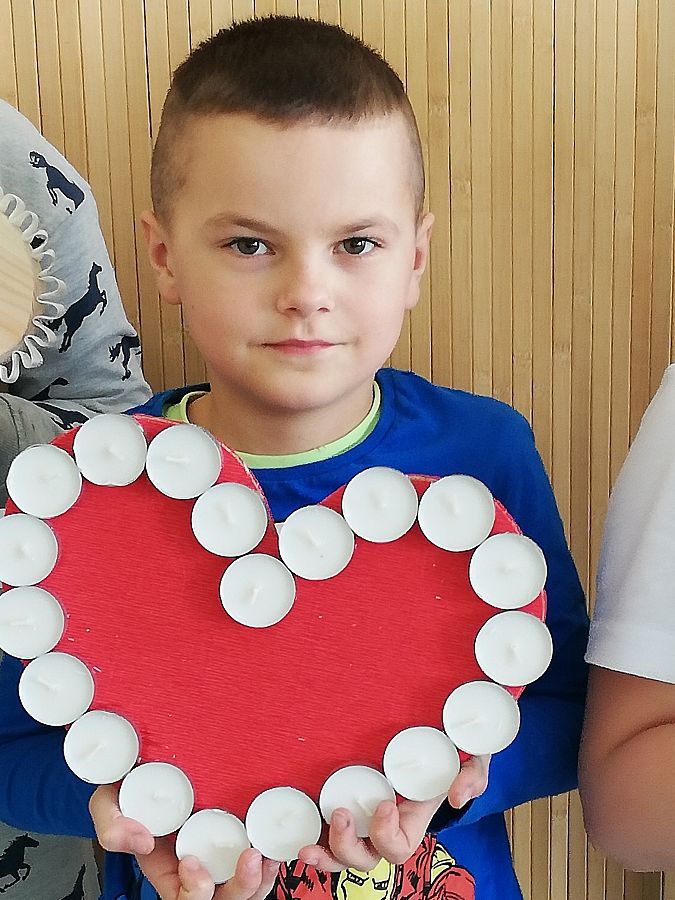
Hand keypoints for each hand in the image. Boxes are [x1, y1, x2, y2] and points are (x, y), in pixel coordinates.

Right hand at [90, 784, 279, 899]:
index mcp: (167, 866)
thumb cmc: (135, 783)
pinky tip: (274, 848)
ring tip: (264, 855)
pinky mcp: (241, 837)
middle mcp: (197, 865)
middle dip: (238, 888)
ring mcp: (221, 854)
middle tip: (248, 859)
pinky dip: (270, 862)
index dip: (192, 891)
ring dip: (259, 878)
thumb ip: (112, 822)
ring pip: (246, 888)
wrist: (156, 758)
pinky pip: (261, 866)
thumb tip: (139, 841)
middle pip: (221, 898)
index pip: (182, 896)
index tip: (190, 863)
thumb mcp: (110, 799)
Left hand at [297, 754, 490, 872]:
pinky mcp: (346, 803)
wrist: (436, 737)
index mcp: (412, 819)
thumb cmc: (452, 754)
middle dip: (348, 847)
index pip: (398, 846)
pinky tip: (296, 836)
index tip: (385, 802)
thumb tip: (459, 796)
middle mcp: (385, 825)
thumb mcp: (472, 761)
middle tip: (343, 813)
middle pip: (365, 859)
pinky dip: (312, 839)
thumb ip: (472, 776)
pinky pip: (326, 832)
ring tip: (309, 843)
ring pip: (341, 855)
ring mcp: (363, 818)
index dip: (387, 833)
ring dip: (325, 854)